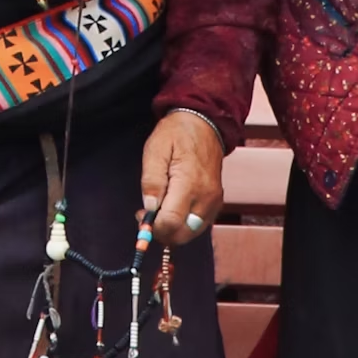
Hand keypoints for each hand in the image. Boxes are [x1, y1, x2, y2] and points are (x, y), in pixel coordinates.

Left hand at [140, 108, 224, 243]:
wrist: (204, 123)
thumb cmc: (176, 134)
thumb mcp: (156, 150)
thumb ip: (152, 180)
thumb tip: (149, 208)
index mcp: (189, 183)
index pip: (171, 222)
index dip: (153, 226)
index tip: (142, 215)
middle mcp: (205, 197)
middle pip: (182, 234)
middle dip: (162, 231)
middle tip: (148, 215)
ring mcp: (213, 201)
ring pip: (191, 233)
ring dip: (173, 231)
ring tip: (160, 211)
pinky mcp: (216, 202)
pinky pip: (199, 225)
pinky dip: (184, 225)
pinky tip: (173, 211)